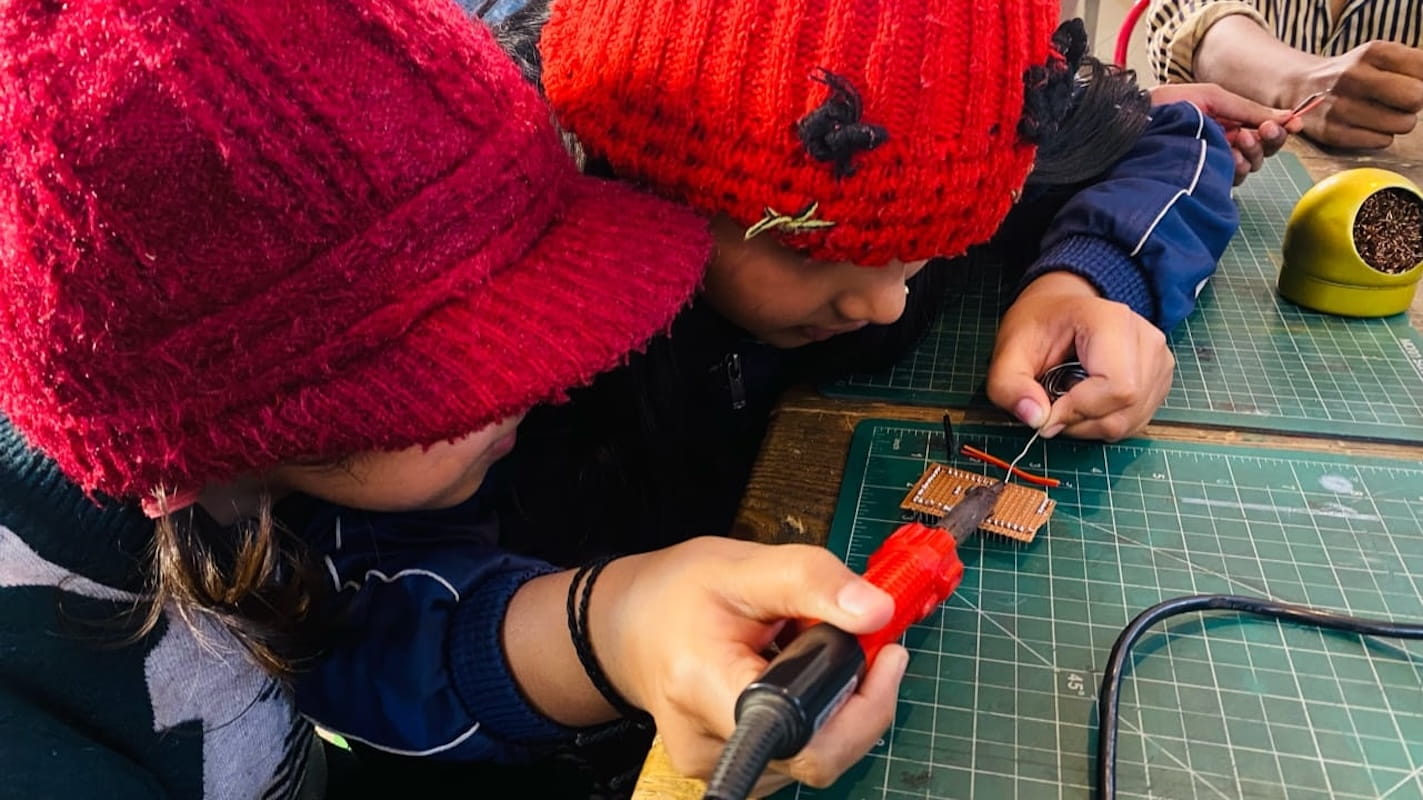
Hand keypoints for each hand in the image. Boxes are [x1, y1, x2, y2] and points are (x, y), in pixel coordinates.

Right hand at [592, 537, 908, 793]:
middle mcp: (710, 744)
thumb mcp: (743, 566)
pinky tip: (797, 678)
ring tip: (810, 651)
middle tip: (862, 642)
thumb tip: (879, 611)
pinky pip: (801, 755)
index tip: (883, 653)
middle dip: (859, 698)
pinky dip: (818, 717)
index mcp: (705, 687)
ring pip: (818, 756)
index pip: (807, 739)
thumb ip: (812, 581)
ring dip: (838, 704)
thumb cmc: (677, 594)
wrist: (629, 626)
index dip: (862, 706)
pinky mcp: (736, 769)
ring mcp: (720, 765)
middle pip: (823, 753)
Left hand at [987, 272, 1173, 440]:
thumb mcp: (1009, 351)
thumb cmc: (1040, 325)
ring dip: (1091, 424)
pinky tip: (1087, 401)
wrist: (1062, 310)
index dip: (1079, 410)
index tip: (1047, 412)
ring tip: (1069, 395)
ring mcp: (1158, 359)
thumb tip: (1036, 419)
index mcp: (1111, 321)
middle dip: (1081, 420)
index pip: (1116, 386)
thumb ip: (1011, 387)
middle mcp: (1145, 338)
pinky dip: (1105, 422)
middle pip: (1126, 406)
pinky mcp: (1160, 379)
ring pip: (1131, 420)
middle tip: (1054, 404)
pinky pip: (1136, 420)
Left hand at [1149, 83, 1301, 184]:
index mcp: (1228, 122)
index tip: (1294, 123)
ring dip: (1253, 153)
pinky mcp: (1204, 179)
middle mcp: (1224, 144)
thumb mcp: (1213, 98)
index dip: (1282, 128)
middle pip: (1264, 150)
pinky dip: (1236, 168)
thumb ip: (1248, 109)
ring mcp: (1214, 162)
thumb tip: (1287, 117)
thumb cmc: (1168, 106)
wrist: (1137, 123)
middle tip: (1263, 131)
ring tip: (1240, 140)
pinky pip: (1233, 179)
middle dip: (1269, 140)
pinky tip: (1229, 158)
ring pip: (1251, 166)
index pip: (1264, 130)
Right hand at [1285, 41, 1422, 149]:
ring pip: (1402, 124)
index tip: (1409, 83)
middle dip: (1414, 103)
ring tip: (1380, 114)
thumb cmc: (1351, 73)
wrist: (1299, 87)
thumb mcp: (1379, 56)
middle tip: (1398, 102)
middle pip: (1416, 97)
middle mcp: (1353, 76)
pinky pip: (1382, 141)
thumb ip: (1414, 65)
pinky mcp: (1331, 132)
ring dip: (1397, 122)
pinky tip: (1365, 126)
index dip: (1422, 80)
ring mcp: (1339, 106)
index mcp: (1372, 52)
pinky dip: (1379, 136)